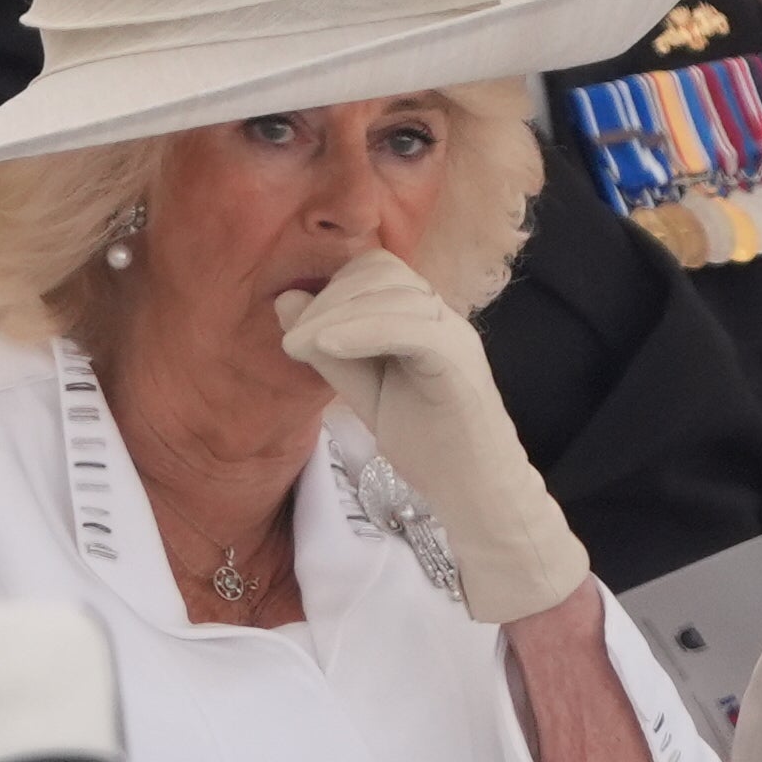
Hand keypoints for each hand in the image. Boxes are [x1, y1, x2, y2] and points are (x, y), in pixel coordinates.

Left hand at [277, 250, 586, 623]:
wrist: (475, 492)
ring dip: (334, 314)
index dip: (329, 288)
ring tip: (298, 347)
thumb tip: (286, 300)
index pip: (373, 269)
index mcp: (421, 317)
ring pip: (393, 295)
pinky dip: (364, 330)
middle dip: (326, 299)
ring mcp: (455, 337)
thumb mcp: (362, 390)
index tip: (293, 330)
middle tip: (292, 341)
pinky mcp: (459, 363)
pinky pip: (412, 328)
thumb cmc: (424, 443)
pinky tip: (327, 347)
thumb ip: (329, 349)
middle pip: (380, 271)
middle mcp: (442, 317)